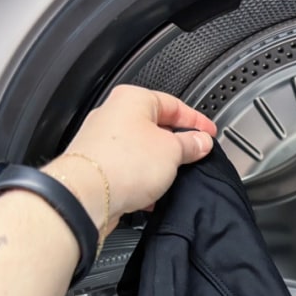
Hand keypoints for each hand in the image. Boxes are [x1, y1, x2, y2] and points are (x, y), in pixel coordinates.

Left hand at [44, 85, 216, 232]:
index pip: (174, 104)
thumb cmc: (122, 164)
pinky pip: (129, 170)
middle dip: (178, 145)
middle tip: (194, 156)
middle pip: (156, 127)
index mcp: (132, 99)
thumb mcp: (173, 151)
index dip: (195, 120)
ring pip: (142, 151)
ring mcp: (103, 142)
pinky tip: (153, 195)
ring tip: (173, 178)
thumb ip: (191, 144)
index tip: (208, 133)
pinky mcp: (99, 166)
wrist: (87, 195)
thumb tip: (201, 142)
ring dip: (160, 165)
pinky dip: (144, 181)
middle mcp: (114, 115)